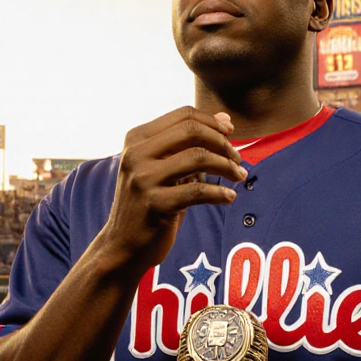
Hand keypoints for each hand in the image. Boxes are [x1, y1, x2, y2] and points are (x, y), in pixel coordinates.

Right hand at [97, 107, 245, 272]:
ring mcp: (143, 179)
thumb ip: (190, 144)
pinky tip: (229, 197)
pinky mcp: (154, 204)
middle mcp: (136, 154)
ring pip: (198, 157)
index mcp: (137, 139)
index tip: (231, 134)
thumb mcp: (164, 167)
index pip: (184, 115)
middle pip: (191, 131)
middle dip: (222, 143)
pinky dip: (220, 192)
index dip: (213, 122)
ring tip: (239, 176)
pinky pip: (197, 191)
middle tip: (237, 159)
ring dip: (226, 166)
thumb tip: (226, 118)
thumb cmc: (149, 203)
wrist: (122, 245)